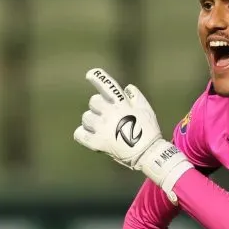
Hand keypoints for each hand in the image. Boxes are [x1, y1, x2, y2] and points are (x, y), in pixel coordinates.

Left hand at [74, 68, 193, 201]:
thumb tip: (127, 88)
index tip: (90, 75)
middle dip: (98, 106)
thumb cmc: (149, 131)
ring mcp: (101, 128)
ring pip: (86, 118)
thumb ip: (136, 96)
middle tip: (106, 115)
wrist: (147, 154)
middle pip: (93, 101)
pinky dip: (83, 134)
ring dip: (91, 121)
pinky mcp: (96, 142)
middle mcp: (108, 113)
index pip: (106, 85)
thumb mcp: (147, 110)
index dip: (97, 77)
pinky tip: (91, 136)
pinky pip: (80, 134)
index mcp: (121, 104)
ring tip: (101, 128)